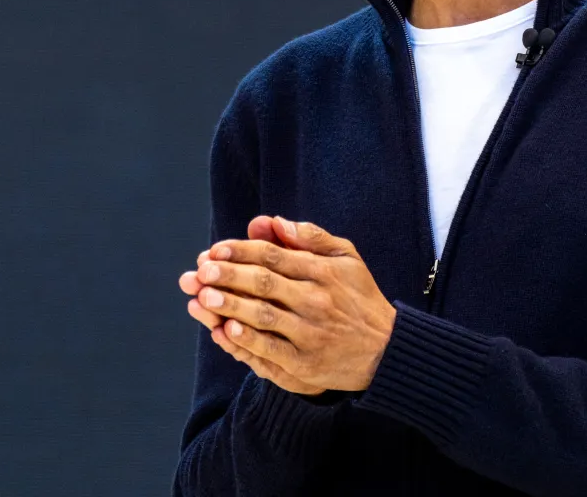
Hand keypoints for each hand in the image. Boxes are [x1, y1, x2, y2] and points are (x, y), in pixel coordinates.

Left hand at [181, 215, 396, 392]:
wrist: (386, 350)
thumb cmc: (359, 296)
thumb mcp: (346, 257)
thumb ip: (310, 237)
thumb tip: (273, 221)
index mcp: (323, 271)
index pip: (273, 256)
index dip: (240, 251)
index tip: (214, 250)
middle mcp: (316, 301)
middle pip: (264, 283)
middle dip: (228, 275)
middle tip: (200, 271)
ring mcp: (311, 334)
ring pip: (263, 316)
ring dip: (230, 306)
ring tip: (202, 297)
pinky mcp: (307, 364)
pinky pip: (271, 351)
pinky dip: (246, 341)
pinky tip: (224, 331)